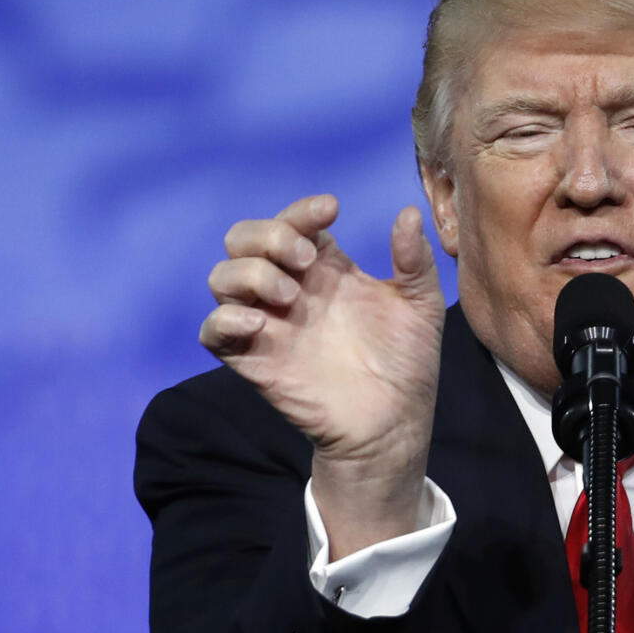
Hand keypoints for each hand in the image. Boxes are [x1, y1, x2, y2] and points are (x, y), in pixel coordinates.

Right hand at [199, 194, 445, 555]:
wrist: (395, 421)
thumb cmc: (407, 361)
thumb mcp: (421, 304)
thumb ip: (414, 260)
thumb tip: (409, 212)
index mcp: (327, 269)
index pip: (295, 223)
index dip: (303, 210)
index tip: (331, 211)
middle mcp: (290, 289)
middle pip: (244, 240)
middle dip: (267, 235)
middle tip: (304, 257)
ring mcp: (268, 323)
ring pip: (222, 278)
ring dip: (248, 273)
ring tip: (289, 295)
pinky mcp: (253, 360)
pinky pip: (212, 332)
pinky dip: (223, 320)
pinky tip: (257, 322)